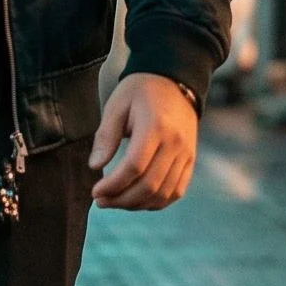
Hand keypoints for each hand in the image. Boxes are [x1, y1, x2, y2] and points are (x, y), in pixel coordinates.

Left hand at [89, 72, 198, 209]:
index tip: (95, 191)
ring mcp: (186, 154)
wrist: (175, 81)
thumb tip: (95, 166)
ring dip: (137, 204)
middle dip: (121, 199)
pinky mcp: (190, 160)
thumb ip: (106, 136)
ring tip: (115, 201)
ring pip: (163, 193)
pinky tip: (138, 201)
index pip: (134, 166)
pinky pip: (177, 191)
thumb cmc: (140, 92)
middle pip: (149, 185)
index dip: (113, 185)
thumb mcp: (117, 106)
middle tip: (100, 200)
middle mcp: (175, 143)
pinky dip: (157, 202)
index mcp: (155, 127)